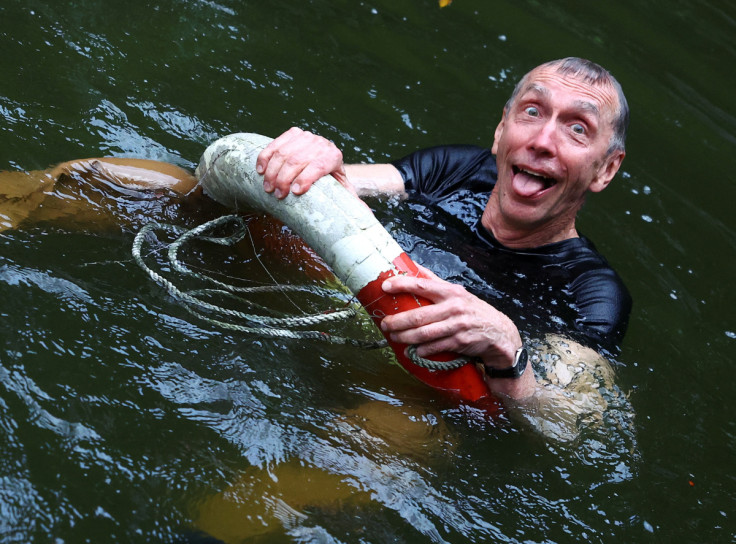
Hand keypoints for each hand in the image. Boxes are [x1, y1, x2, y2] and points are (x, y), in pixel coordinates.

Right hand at [255, 127, 351, 198]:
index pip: (319, 165)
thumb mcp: (343, 191)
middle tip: (277, 195)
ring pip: (284, 152)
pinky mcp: (293, 133)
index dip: (306, 178)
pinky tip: (260, 171)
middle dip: (285, 178)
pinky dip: (265, 157)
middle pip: (298, 159)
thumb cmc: (332, 181)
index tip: (295, 193)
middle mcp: (321, 143)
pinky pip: (275, 144)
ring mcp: (306, 136)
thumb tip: (367, 216)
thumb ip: (353, 203)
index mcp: (334, 156)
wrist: (325, 160)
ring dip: (272, 171)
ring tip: (268, 188)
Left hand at [380, 271, 519, 365]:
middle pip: (418, 315)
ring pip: (424, 333)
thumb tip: (414, 266)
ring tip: (394, 337)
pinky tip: (413, 350)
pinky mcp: (459, 342)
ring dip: (405, 337)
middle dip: (397, 321)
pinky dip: (422, 350)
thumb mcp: (457, 293)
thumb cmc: (472, 311)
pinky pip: (435, 347)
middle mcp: (453, 307)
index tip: (385, 286)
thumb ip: (435, 282)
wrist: (499, 332)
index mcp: (450, 292)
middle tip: (384, 323)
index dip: (401, 285)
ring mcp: (457, 325)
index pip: (421, 285)